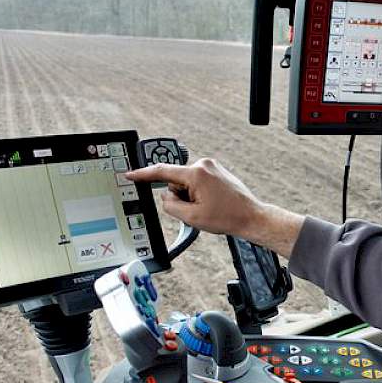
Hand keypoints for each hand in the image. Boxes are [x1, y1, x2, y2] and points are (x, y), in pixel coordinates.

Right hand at [126, 158, 262, 236]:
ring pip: (186, 182)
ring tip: (208, 206)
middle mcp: (203, 164)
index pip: (162, 172)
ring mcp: (211, 166)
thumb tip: (165, 197)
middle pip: (175, 180)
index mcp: (196, 173)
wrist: (251, 217)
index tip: (130, 174)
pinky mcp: (215, 170)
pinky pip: (196, 181)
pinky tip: (212, 202)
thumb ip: (170, 206)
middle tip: (198, 209)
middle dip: (181, 196)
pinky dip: (198, 192)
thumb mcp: (192, 217)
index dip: (143, 175)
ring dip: (191, 195)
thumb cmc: (227, 217)